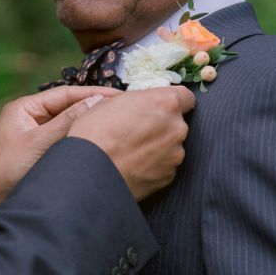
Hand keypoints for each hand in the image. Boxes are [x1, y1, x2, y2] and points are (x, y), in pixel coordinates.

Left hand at [0, 86, 119, 215]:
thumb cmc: (6, 171)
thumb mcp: (39, 143)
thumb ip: (67, 122)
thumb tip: (96, 102)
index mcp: (25, 107)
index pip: (65, 94)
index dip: (92, 93)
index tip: (117, 96)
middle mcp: (29, 116)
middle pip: (67, 106)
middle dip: (92, 106)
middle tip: (121, 107)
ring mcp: (33, 134)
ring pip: (66, 123)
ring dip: (86, 123)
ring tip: (115, 122)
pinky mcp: (38, 151)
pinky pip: (63, 139)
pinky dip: (78, 138)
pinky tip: (97, 142)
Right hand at [68, 86, 194, 200]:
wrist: (90, 173)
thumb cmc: (95, 132)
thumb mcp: (109, 102)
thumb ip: (133, 102)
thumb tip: (132, 106)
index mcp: (165, 103)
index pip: (186, 97)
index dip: (171, 101)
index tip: (158, 105)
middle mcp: (177, 128)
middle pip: (177, 122)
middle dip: (162, 124)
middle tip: (137, 129)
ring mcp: (175, 155)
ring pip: (171, 145)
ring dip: (158, 145)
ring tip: (132, 151)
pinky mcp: (169, 177)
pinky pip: (165, 165)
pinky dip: (154, 164)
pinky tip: (134, 165)